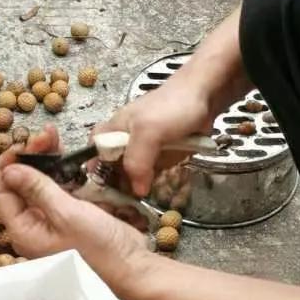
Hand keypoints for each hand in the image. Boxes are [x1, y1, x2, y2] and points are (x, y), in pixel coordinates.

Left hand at [0, 126, 154, 299]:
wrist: (132, 266)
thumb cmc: (99, 247)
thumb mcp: (66, 214)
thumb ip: (38, 189)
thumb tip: (10, 170)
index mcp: (24, 230)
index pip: (2, 191)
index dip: (9, 164)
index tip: (24, 143)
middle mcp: (34, 225)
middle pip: (20, 184)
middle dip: (30, 157)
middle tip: (46, 135)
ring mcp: (53, 219)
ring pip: (41, 183)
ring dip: (46, 159)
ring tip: (55, 137)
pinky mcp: (72, 214)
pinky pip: (60, 188)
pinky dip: (63, 170)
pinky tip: (68, 155)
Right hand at [97, 76, 213, 197]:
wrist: (206, 95)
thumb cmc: (172, 106)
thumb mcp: (148, 131)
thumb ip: (137, 160)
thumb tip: (136, 190)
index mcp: (112, 131)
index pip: (93, 156)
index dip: (95, 174)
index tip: (102, 194)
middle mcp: (124, 141)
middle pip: (112, 170)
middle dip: (117, 187)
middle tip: (125, 204)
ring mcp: (143, 149)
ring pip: (133, 175)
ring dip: (137, 187)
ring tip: (140, 203)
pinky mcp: (160, 154)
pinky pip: (152, 173)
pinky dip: (154, 181)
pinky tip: (157, 189)